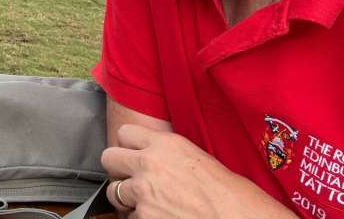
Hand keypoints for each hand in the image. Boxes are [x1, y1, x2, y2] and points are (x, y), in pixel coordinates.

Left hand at [101, 124, 296, 217]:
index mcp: (166, 144)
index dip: (129, 147)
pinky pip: (129, 218)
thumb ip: (171, 157)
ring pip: (114, 192)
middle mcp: (149, 164)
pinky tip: (159, 218)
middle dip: (119, 171)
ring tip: (148, 205)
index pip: (125, 133)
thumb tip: (158, 163)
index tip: (135, 156)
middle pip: (109, 158)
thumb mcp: (200, 160)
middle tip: (132, 181)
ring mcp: (143, 194)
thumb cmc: (234, 198)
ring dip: (126, 200)